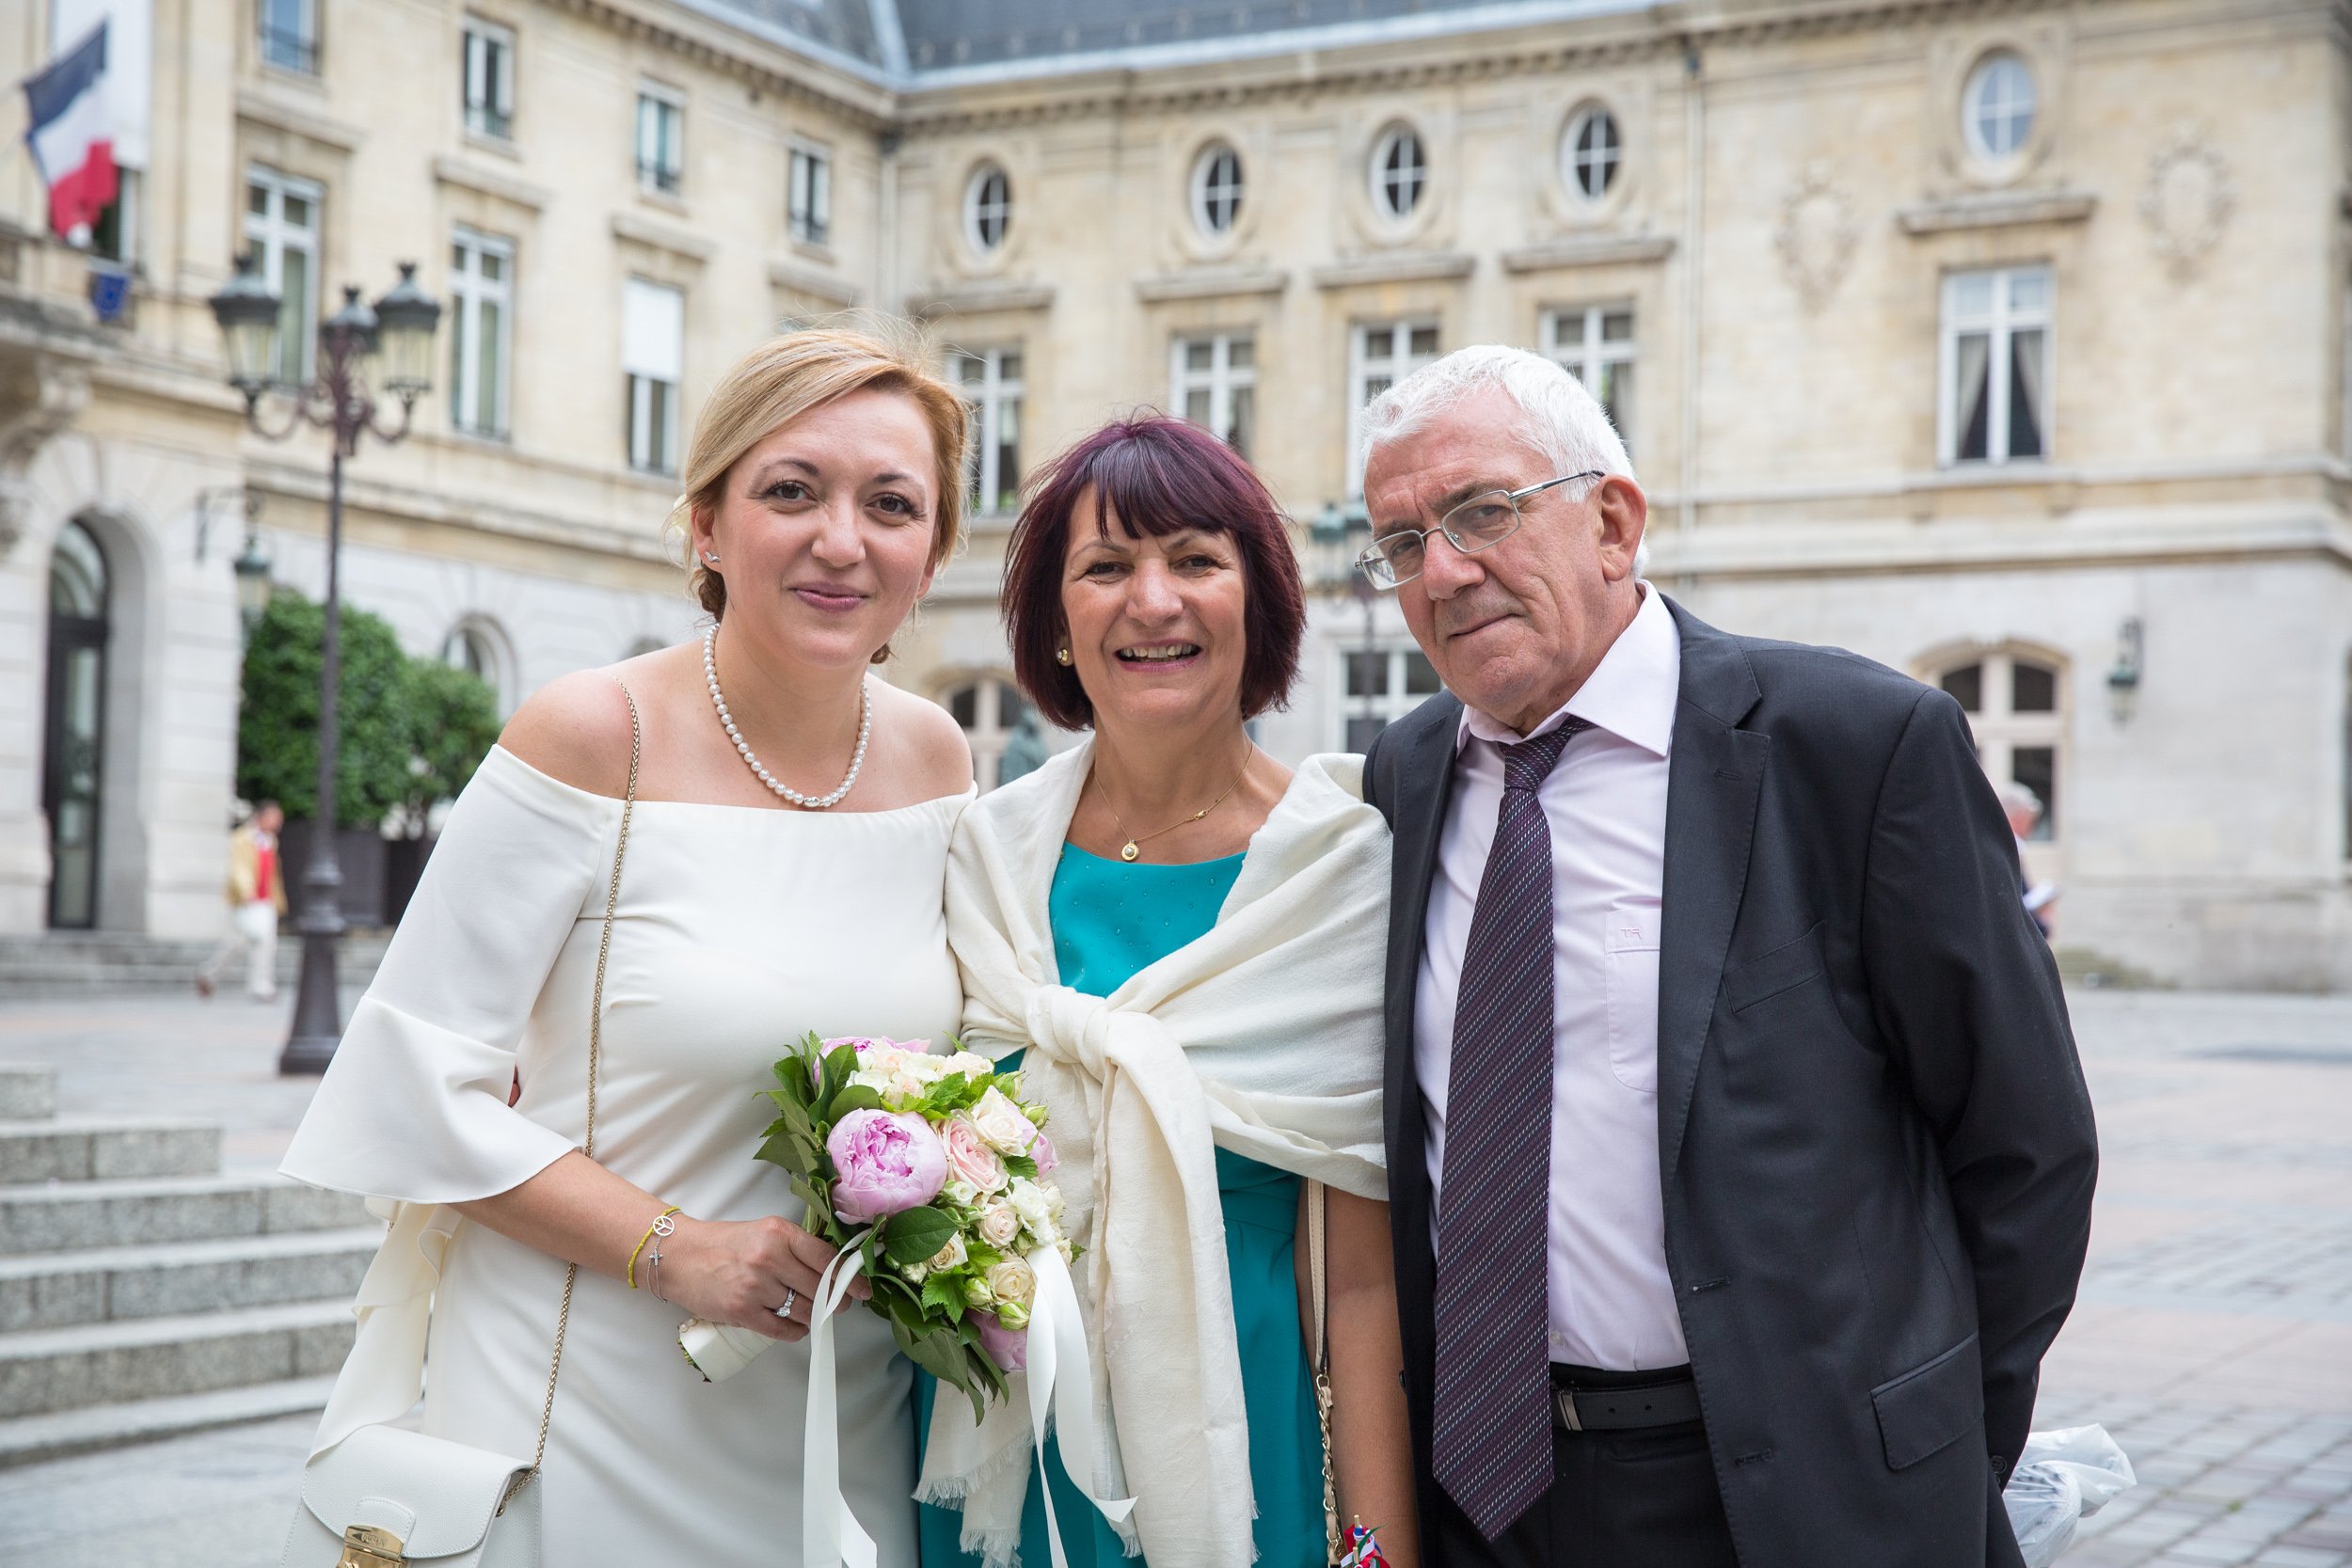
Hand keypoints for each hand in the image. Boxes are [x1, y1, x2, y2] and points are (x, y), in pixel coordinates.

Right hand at [655, 1214, 870, 1344]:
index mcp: (779, 1233)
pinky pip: (783, 1329)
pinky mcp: (742, 1311)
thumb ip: (796, 1247)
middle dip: (836, 1300)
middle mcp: (769, 1258)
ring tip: (815, 1313)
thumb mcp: (765, 1232)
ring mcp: (755, 1286)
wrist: (681, 1257)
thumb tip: (834, 1269)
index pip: (827, 1258)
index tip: (864, 1289)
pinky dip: (795, 1330)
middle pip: (820, 1288)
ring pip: (804, 1310)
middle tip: (840, 1304)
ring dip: (815, 1316)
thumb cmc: (725, 1243)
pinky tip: (796, 1325)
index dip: (850, 1278)